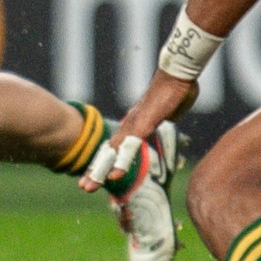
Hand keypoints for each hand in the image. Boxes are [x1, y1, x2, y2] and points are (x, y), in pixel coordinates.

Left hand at [80, 72, 196, 191]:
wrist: (177, 73)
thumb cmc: (177, 89)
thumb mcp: (170, 110)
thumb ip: (166, 116)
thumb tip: (169, 116)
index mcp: (136, 123)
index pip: (116, 146)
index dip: (106, 161)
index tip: (97, 174)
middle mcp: (130, 124)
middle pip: (108, 152)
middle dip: (95, 170)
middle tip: (83, 186)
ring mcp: (135, 125)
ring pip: (112, 153)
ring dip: (100, 171)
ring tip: (89, 186)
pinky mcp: (143, 125)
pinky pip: (129, 149)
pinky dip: (120, 163)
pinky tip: (113, 176)